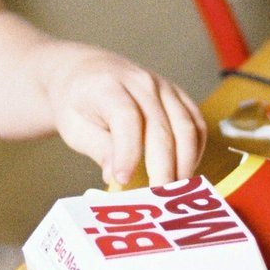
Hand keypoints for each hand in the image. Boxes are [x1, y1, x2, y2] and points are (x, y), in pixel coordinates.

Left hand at [46, 48, 205, 188]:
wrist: (84, 69)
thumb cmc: (76, 100)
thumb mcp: (73, 126)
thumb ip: (97, 148)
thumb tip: (115, 175)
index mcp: (109, 87)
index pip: (126, 119)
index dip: (128, 152)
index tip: (123, 180)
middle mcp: (140, 82)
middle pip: (161, 128)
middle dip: (162, 168)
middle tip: (158, 199)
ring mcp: (163, 87)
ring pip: (186, 127)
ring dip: (185, 162)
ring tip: (174, 191)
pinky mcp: (176, 95)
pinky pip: (195, 123)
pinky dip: (196, 149)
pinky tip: (184, 169)